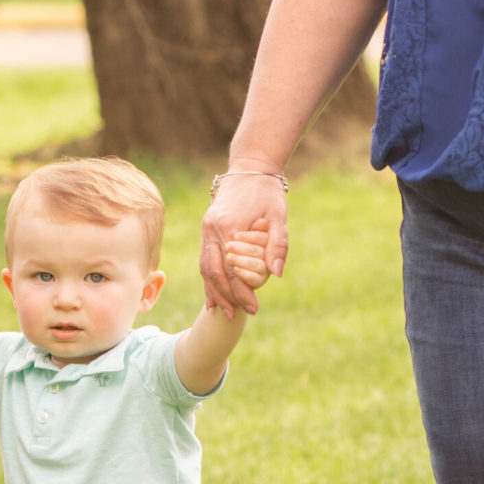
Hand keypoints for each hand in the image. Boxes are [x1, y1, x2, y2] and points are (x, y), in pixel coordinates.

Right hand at [199, 174, 287, 315]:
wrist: (250, 167)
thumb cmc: (267, 191)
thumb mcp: (278, 215)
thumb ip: (278, 244)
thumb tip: (276, 274)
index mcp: (228, 227)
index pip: (233, 269)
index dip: (241, 291)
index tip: (254, 308)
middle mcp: (212, 230)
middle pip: (214, 272)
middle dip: (226, 296)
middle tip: (239, 316)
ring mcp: (206, 229)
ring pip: (205, 268)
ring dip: (214, 291)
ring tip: (224, 311)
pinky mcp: (207, 229)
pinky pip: (204, 259)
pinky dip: (208, 279)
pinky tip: (212, 295)